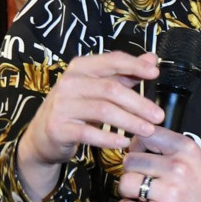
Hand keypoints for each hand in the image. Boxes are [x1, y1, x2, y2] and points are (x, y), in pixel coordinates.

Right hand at [16, 50, 163, 200]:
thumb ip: (124, 74)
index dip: (135, 65)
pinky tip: (124, 142)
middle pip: (111, 89)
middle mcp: (69, 83)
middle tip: (158, 116)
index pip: (112, 61)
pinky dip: (109, 138)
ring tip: (148, 130)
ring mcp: (62, 105)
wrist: (42, 135)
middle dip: (139, 103)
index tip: (155, 74)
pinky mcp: (58, 128)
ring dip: (129, 121)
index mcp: (80, 68)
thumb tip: (151, 60)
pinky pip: (88, 133)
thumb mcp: (97, 87)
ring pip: (103, 110)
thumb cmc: (75, 109)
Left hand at [117, 127, 200, 201]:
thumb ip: (166, 148)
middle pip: (130, 160)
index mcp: (185, 147)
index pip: (144, 135)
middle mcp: (177, 166)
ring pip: (125, 182)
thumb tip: (131, 145)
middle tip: (143, 179)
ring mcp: (170, 191)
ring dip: (128, 190)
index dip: (136, 146)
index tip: (142, 156)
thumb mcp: (193, 157)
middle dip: (131, 171)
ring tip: (141, 194)